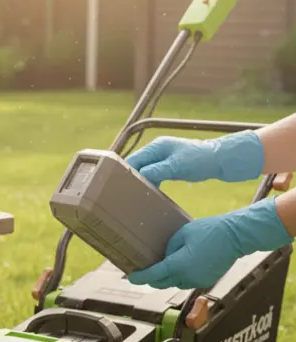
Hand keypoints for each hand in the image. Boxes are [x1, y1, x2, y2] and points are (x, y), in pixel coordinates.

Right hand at [126, 130, 264, 186]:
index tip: (119, 186)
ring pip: (145, 170)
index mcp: (156, 146)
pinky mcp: (170, 166)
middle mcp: (157, 150)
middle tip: (126, 193)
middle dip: (132, 177)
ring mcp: (164, 158)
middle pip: (137, 165)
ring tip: (136, 195)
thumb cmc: (200, 159)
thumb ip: (155, 171)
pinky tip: (151, 193)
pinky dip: (151, 183)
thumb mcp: (175, 166)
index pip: (133, 159)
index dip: (125, 172)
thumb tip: (138, 177)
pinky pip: (154, 174)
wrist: (222, 159)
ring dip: (142, 181)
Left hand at [128, 197, 292, 288]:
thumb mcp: (182, 234)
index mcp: (179, 265)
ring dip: (165, 278)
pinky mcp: (207, 280)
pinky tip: (178, 267)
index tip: (131, 277)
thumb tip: (164, 257)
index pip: (154, 275)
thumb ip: (170, 248)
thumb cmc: (209, 231)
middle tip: (141, 272)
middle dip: (150, 279)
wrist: (236, 236)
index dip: (140, 277)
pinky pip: (187, 281)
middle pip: (162, 283)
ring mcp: (198, 280)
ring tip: (159, 268)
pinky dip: (179, 277)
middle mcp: (188, 277)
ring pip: (174, 283)